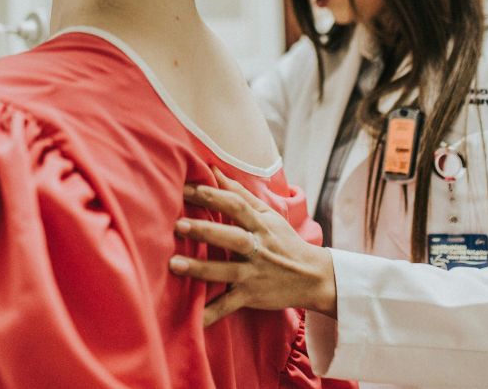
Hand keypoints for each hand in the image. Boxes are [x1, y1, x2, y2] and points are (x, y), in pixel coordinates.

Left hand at [169, 167, 337, 324]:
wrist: (313, 277)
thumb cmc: (285, 241)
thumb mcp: (268, 215)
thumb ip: (240, 193)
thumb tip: (214, 168)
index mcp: (260, 225)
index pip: (236, 206)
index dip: (213, 195)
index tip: (187, 188)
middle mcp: (258, 248)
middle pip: (232, 238)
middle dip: (205, 232)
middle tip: (178, 226)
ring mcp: (255, 274)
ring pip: (227, 272)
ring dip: (200, 269)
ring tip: (174, 265)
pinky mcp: (252, 296)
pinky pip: (230, 306)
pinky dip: (212, 314)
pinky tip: (193, 319)